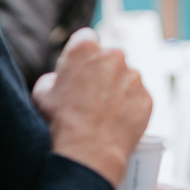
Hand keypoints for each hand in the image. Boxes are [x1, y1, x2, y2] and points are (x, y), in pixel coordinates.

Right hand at [33, 28, 151, 185]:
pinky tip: (116, 121)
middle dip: (102, 70)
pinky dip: (130, 105)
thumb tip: (60, 79)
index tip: (78, 70)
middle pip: (109, 57)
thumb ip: (54, 77)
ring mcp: (134, 76)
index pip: (85, 39)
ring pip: (126, 77)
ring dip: (118, 88)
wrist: (89, 150)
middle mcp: (114, 55)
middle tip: (90, 95)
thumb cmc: (61, 121)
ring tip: (103, 112)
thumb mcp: (42, 93)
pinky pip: (137, 97)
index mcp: (85, 48)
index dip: (80, 55)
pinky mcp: (147, 96)